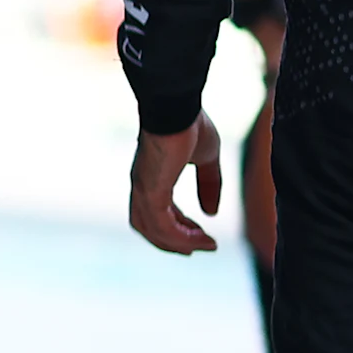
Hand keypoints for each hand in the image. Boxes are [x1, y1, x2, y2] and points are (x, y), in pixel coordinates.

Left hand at [129, 114, 224, 253]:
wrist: (178, 105)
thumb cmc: (190, 123)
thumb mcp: (207, 157)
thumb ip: (209, 184)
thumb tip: (212, 212)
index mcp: (151, 177)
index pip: (156, 212)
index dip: (177, 227)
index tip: (198, 235)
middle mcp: (141, 186)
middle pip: (149, 227)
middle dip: (173, 241)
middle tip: (199, 248)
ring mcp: (143, 189)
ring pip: (155, 230)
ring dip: (179, 242)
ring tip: (205, 245)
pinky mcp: (150, 190)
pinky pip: (162, 225)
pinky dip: (179, 236)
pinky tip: (200, 238)